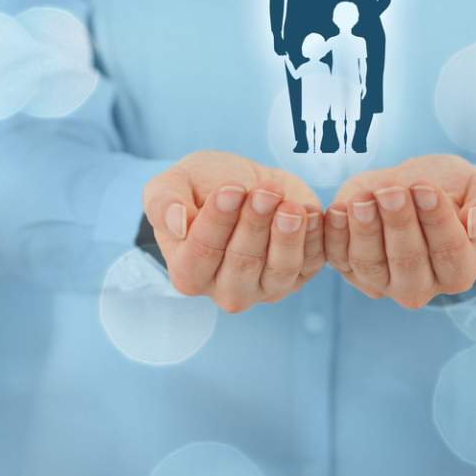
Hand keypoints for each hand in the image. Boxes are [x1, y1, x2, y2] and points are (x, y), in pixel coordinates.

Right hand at [142, 151, 324, 312]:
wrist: (239, 184)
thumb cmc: (198, 187)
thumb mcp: (170, 184)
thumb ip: (161, 203)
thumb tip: (178, 224)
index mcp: (187, 273)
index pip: (202, 253)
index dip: (218, 221)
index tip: (230, 190)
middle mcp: (225, 290)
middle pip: (243, 263)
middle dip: (255, 224)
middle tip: (265, 192)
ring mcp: (265, 288)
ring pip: (280, 269)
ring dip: (287, 236)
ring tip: (289, 204)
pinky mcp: (298, 276)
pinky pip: (311, 262)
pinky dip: (313, 238)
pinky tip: (309, 211)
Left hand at [324, 154, 475, 308]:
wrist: (408, 183)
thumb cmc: (452, 189)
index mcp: (459, 272)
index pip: (450, 254)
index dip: (437, 222)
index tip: (425, 188)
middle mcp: (420, 287)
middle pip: (408, 262)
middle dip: (399, 224)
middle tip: (392, 191)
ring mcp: (381, 282)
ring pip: (370, 263)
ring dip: (365, 230)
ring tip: (364, 198)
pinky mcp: (348, 268)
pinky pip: (337, 257)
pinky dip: (334, 234)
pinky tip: (339, 208)